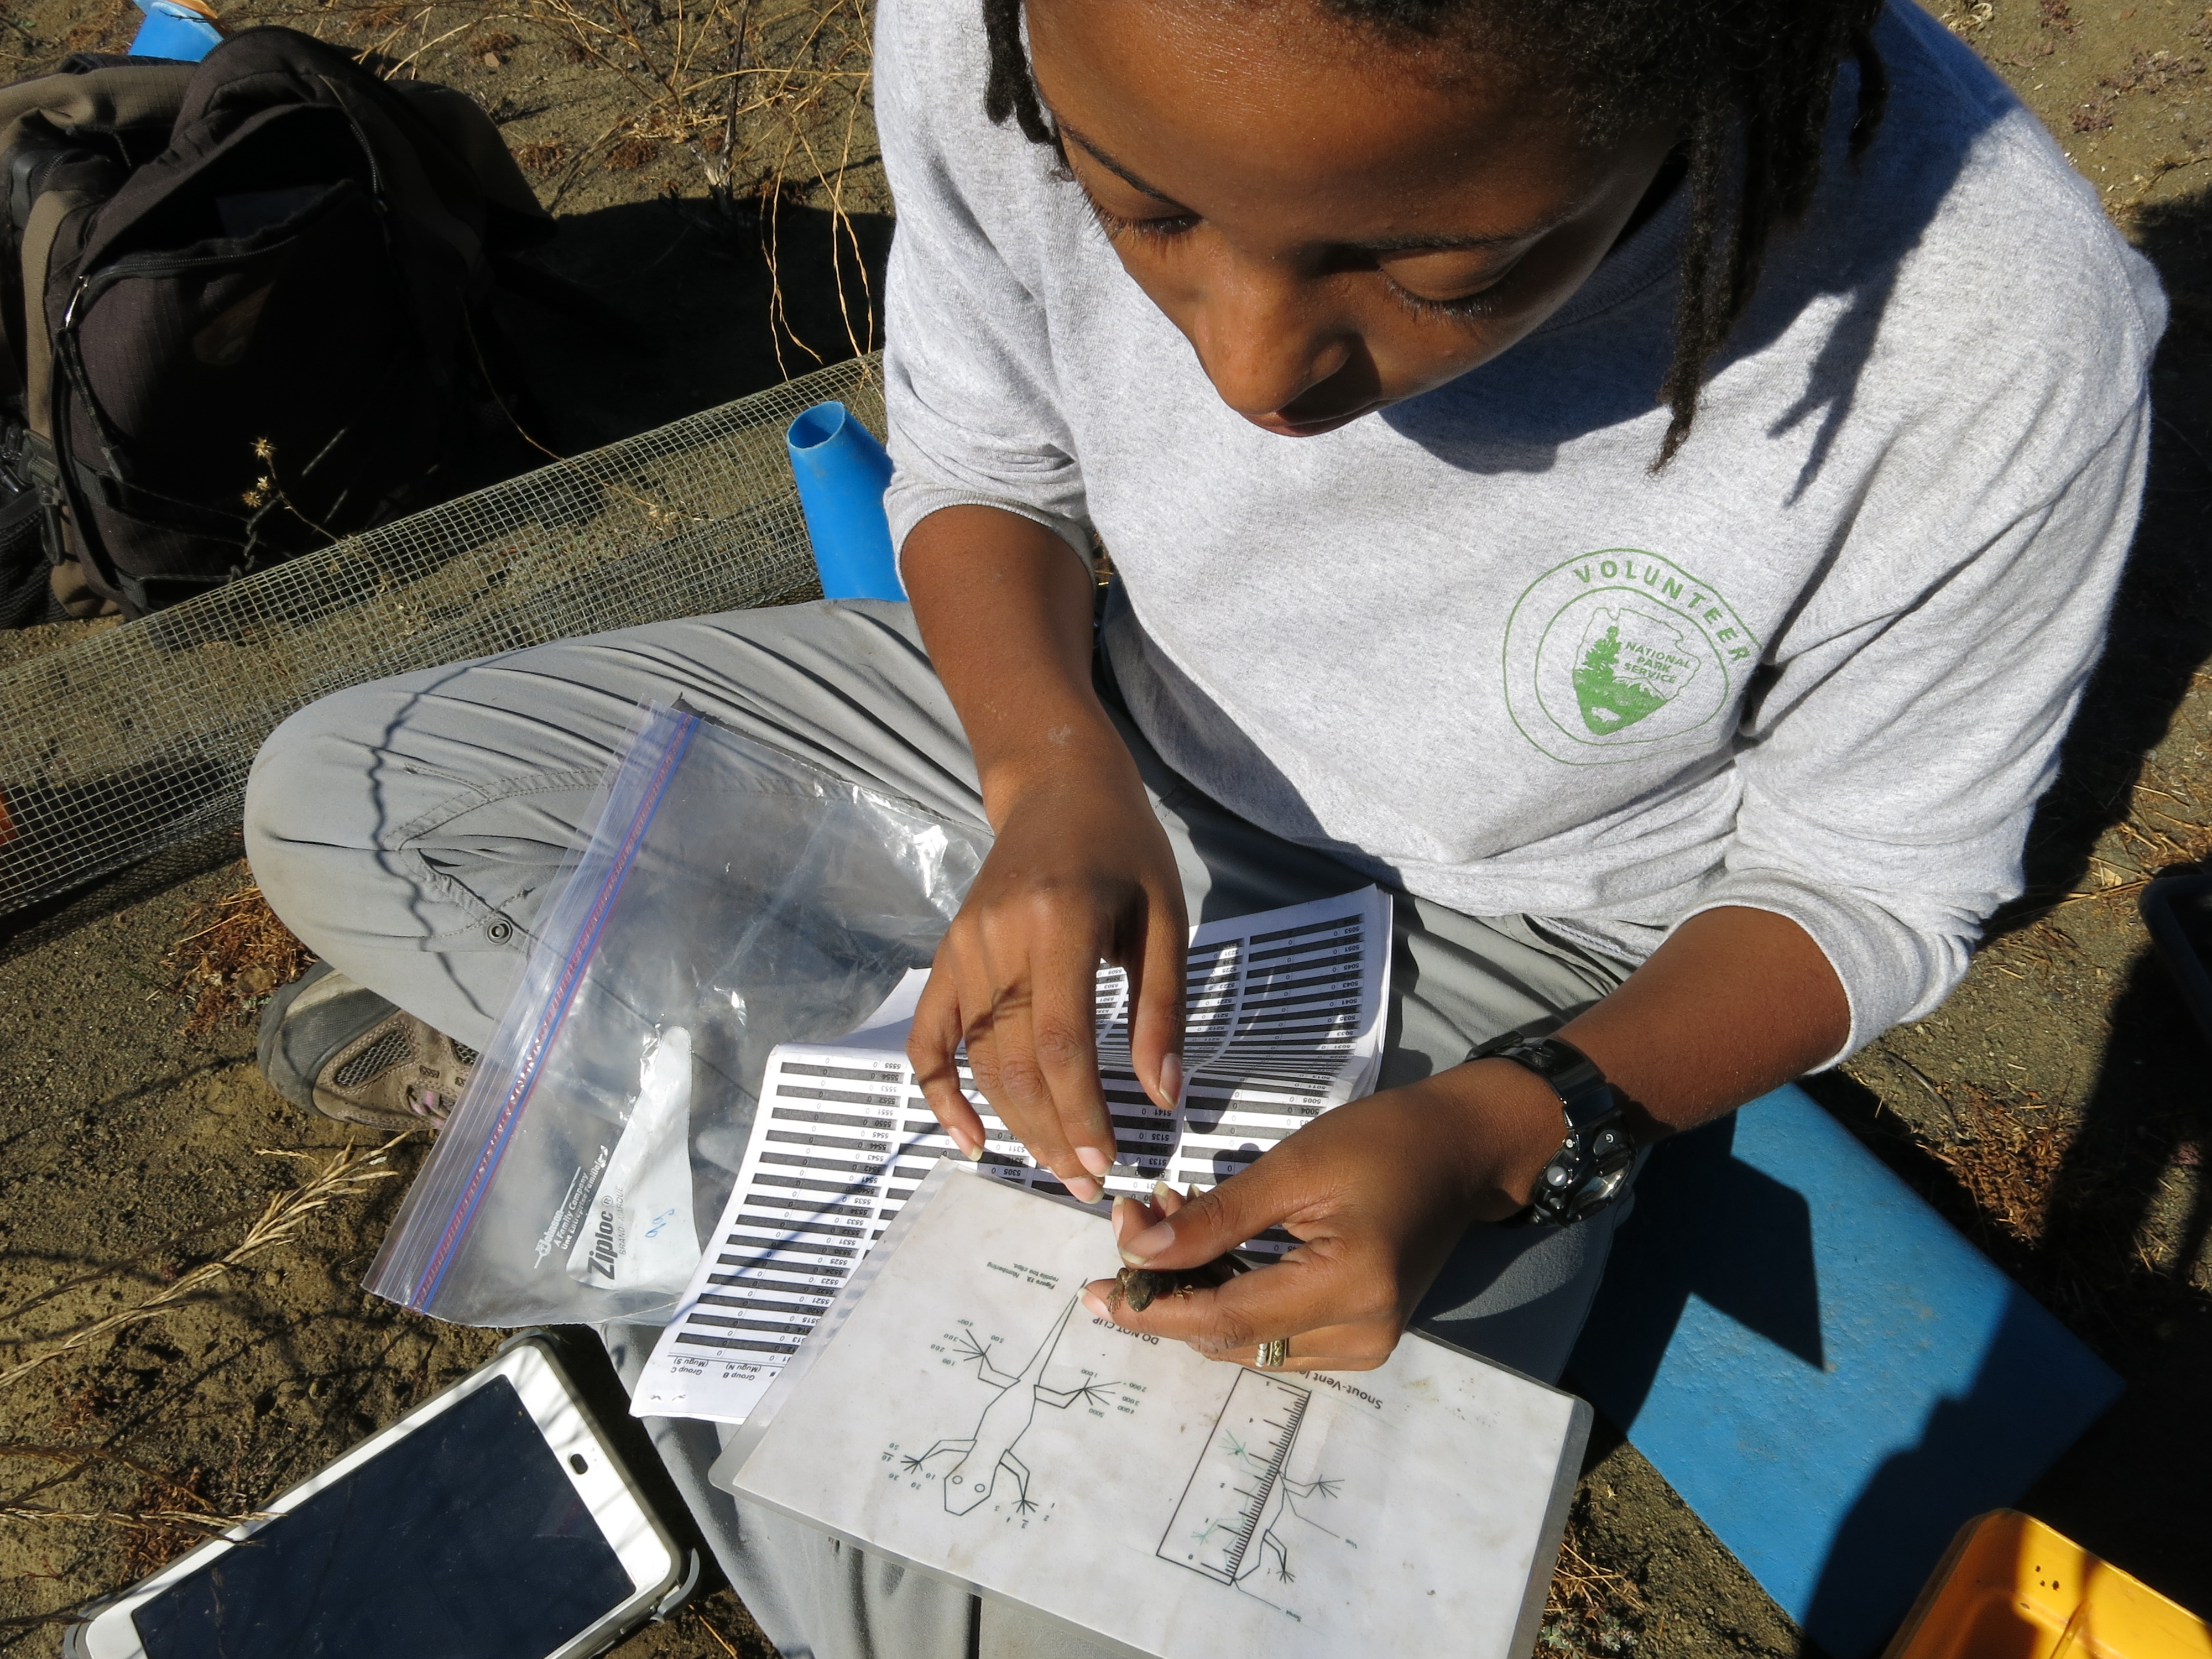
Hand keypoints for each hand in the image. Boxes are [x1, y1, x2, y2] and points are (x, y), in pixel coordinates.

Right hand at [908, 748, 1187, 1201]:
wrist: (1060, 786)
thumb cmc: (1127, 850)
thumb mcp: (1165, 919)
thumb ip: (1162, 1010)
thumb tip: (1164, 1098)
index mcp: (1059, 923)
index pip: (1061, 1044)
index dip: (1081, 1114)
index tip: (1107, 1165)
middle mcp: (999, 938)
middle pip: (1016, 1063)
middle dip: (1052, 1135)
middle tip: (1088, 1186)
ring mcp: (965, 947)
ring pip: (980, 1060)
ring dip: (1015, 1124)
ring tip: (1057, 1169)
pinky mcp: (949, 954)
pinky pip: (931, 1037)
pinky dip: (941, 1091)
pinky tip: (971, 1139)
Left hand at [1076, 1060, 1567, 1369]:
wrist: (1460, 1151)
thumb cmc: (1382, 1142)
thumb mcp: (1293, 1167)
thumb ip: (1215, 1219)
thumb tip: (1137, 1252)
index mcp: (1349, 1288)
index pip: (1226, 1319)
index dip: (1154, 1309)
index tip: (1093, 1289)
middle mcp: (1361, 1335)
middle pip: (1232, 1340)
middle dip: (1167, 1294)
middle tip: (1131, 1227)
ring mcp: (1366, 1344)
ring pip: (1249, 1344)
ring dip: (1196, 1296)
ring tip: (1164, 1227)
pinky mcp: (1363, 1337)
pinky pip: (1276, 1336)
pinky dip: (1233, 1300)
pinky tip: (1206, 1250)